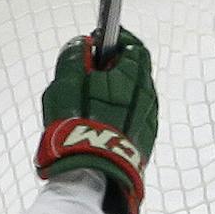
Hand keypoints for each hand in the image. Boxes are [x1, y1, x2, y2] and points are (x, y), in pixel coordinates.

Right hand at [35, 28, 157, 213]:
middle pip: (134, 72)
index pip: (133, 46)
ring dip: (115, 94)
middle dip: (113, 68)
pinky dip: (118, 115)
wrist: (93, 173)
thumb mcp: (66, 81)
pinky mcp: (145, 143)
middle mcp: (147, 96)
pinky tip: (98, 125)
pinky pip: (132, 120)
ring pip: (133, 98)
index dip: (116, 40)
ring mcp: (148, 121)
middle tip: (89, 72)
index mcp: (134, 76)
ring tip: (89, 103)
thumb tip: (85, 43)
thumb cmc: (78, 122)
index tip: (99, 40)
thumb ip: (75, 56)